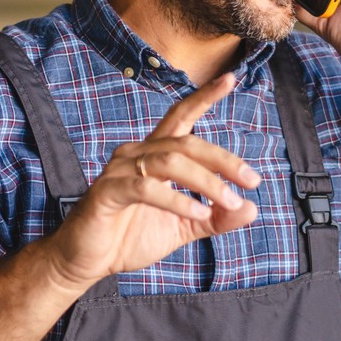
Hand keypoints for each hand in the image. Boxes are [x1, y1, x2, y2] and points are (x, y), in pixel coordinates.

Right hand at [45, 73, 260, 287]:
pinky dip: (177, 199)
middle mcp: (136, 154)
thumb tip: (253, 209)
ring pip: (171, 161)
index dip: (204, 97)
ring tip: (230, 202)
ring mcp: (119, 170)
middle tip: (252, 180)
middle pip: (186, 142)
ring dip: (207, 182)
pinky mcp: (107, 192)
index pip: (181, 117)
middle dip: (223, 160)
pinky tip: (199, 212)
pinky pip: (147, 188)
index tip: (231, 78)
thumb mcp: (183, 228)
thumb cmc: (129, 238)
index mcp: (153, 155)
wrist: (86, 262)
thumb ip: (216, 218)